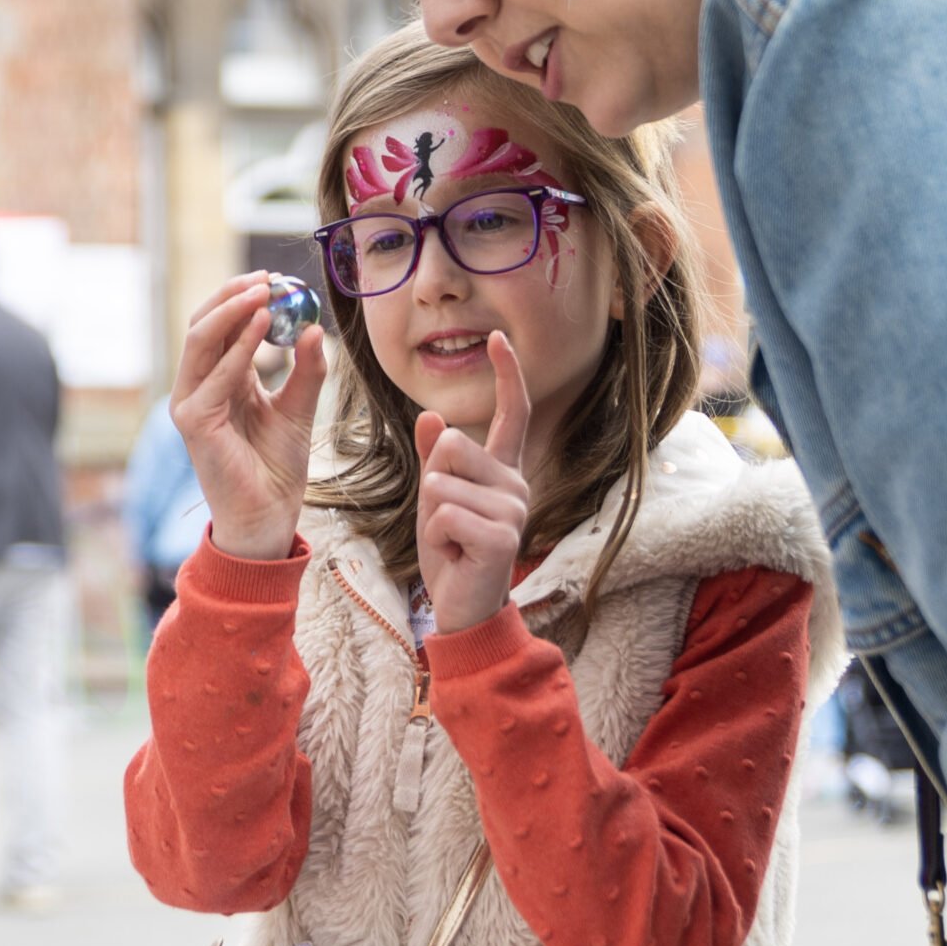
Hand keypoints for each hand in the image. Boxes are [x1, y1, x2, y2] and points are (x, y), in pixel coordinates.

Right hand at [172, 275, 326, 562]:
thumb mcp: (300, 408)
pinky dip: (238, 347)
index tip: (274, 279)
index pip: (220, 327)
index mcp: (219, 381)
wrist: (269, 515)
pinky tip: (263, 328)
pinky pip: (214, 374)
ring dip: (231, 311)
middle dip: (232, 295)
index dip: (241, 298)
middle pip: (204, 325)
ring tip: (264, 291)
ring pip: (200, 340)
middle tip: (266, 277)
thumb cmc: (277, 466)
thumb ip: (306, 370)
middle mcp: (199, 388)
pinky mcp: (194, 422)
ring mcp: (191, 404)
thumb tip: (314, 328)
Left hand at [414, 334, 530, 634]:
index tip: (498, 336)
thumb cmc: (452, 553)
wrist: (463, 608)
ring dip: (430, 517)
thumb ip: (436, 460)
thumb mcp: (435, 500)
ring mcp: (513, 510)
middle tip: (447, 521)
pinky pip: (444, 515)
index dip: (507, 373)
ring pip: (440, 483)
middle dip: (432, 481)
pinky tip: (455, 556)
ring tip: (452, 542)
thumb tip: (432, 415)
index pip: (512, 413)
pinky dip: (436, 538)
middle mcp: (516, 484)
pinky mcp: (502, 537)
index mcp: (503, 471)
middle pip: (452, 444)